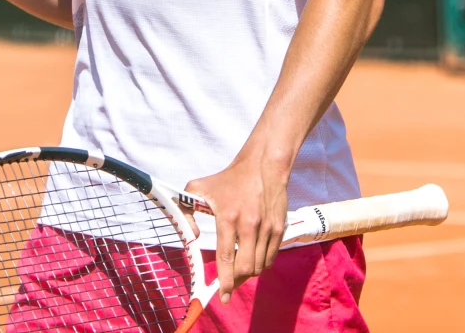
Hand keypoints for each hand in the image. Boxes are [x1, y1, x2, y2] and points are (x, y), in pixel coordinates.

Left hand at [184, 155, 290, 304]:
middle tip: (228, 285)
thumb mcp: (199, 188)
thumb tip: (192, 237)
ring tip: (239, 270)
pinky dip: (261, 264)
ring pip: (259, 266)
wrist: (262, 166)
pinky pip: (270, 258)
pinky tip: (252, 258)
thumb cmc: (228, 179)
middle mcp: (249, 225)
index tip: (222, 296)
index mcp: (228, 217)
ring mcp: (266, 228)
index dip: (224, 281)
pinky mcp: (279, 229)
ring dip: (248, 273)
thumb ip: (186, 210)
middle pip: (245, 268)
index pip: (226, 258)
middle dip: (236, 281)